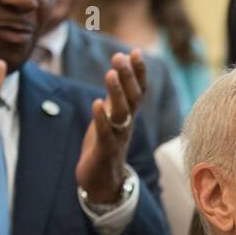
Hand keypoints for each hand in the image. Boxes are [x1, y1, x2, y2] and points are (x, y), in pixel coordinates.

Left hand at [75, 50, 148, 204]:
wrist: (103, 183)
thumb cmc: (105, 145)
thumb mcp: (112, 117)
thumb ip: (116, 94)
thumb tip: (120, 68)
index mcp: (129, 116)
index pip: (139, 91)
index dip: (139, 72)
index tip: (136, 51)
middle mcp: (127, 125)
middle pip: (133, 99)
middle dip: (128, 77)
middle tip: (120, 56)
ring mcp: (117, 138)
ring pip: (121, 114)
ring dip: (116, 93)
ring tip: (110, 73)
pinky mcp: (104, 151)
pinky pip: (105, 133)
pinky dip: (101, 119)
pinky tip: (96, 104)